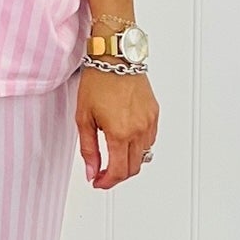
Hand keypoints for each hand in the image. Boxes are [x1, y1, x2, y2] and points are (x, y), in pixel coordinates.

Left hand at [76, 67, 156, 188]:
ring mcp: (149, 122)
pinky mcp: (155, 114)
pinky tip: (125, 142)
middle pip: (133, 168)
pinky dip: (138, 148)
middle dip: (117, 176)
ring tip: (113, 157)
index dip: (106, 182)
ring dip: (129, 162)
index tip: (97, 182)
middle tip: (102, 173)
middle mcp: (139, 130)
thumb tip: (91, 171)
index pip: (118, 171)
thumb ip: (89, 149)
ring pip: (144, 156)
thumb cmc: (98, 81)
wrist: (115, 57)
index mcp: (120, 133)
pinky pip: (150, 141)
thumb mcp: (84, 118)